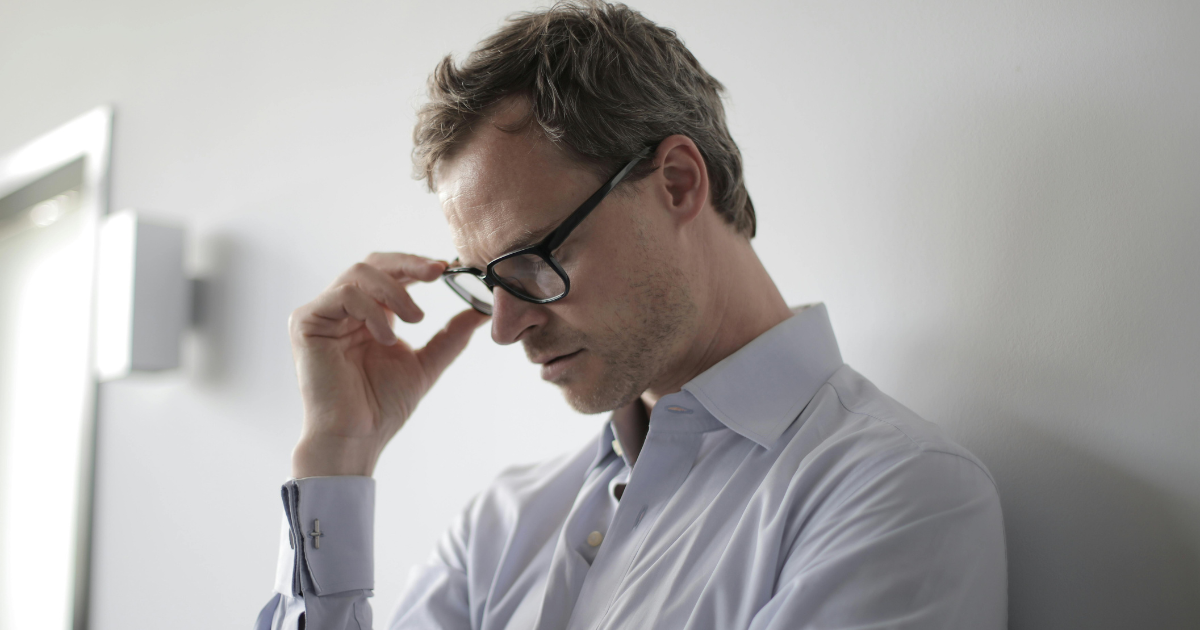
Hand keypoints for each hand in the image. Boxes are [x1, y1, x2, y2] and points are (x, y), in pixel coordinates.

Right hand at [288, 252, 488, 476]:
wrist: (356, 437)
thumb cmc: (382, 407)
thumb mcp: (426, 363)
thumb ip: (450, 336)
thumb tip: (481, 311)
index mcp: (369, 315)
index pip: (390, 273)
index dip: (417, 265)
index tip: (446, 268)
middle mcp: (344, 310)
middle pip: (373, 263)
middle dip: (409, 263)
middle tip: (437, 272)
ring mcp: (323, 314)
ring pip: (358, 273)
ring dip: (394, 291)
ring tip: (415, 320)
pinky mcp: (306, 322)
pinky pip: (343, 295)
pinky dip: (371, 310)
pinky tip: (386, 337)